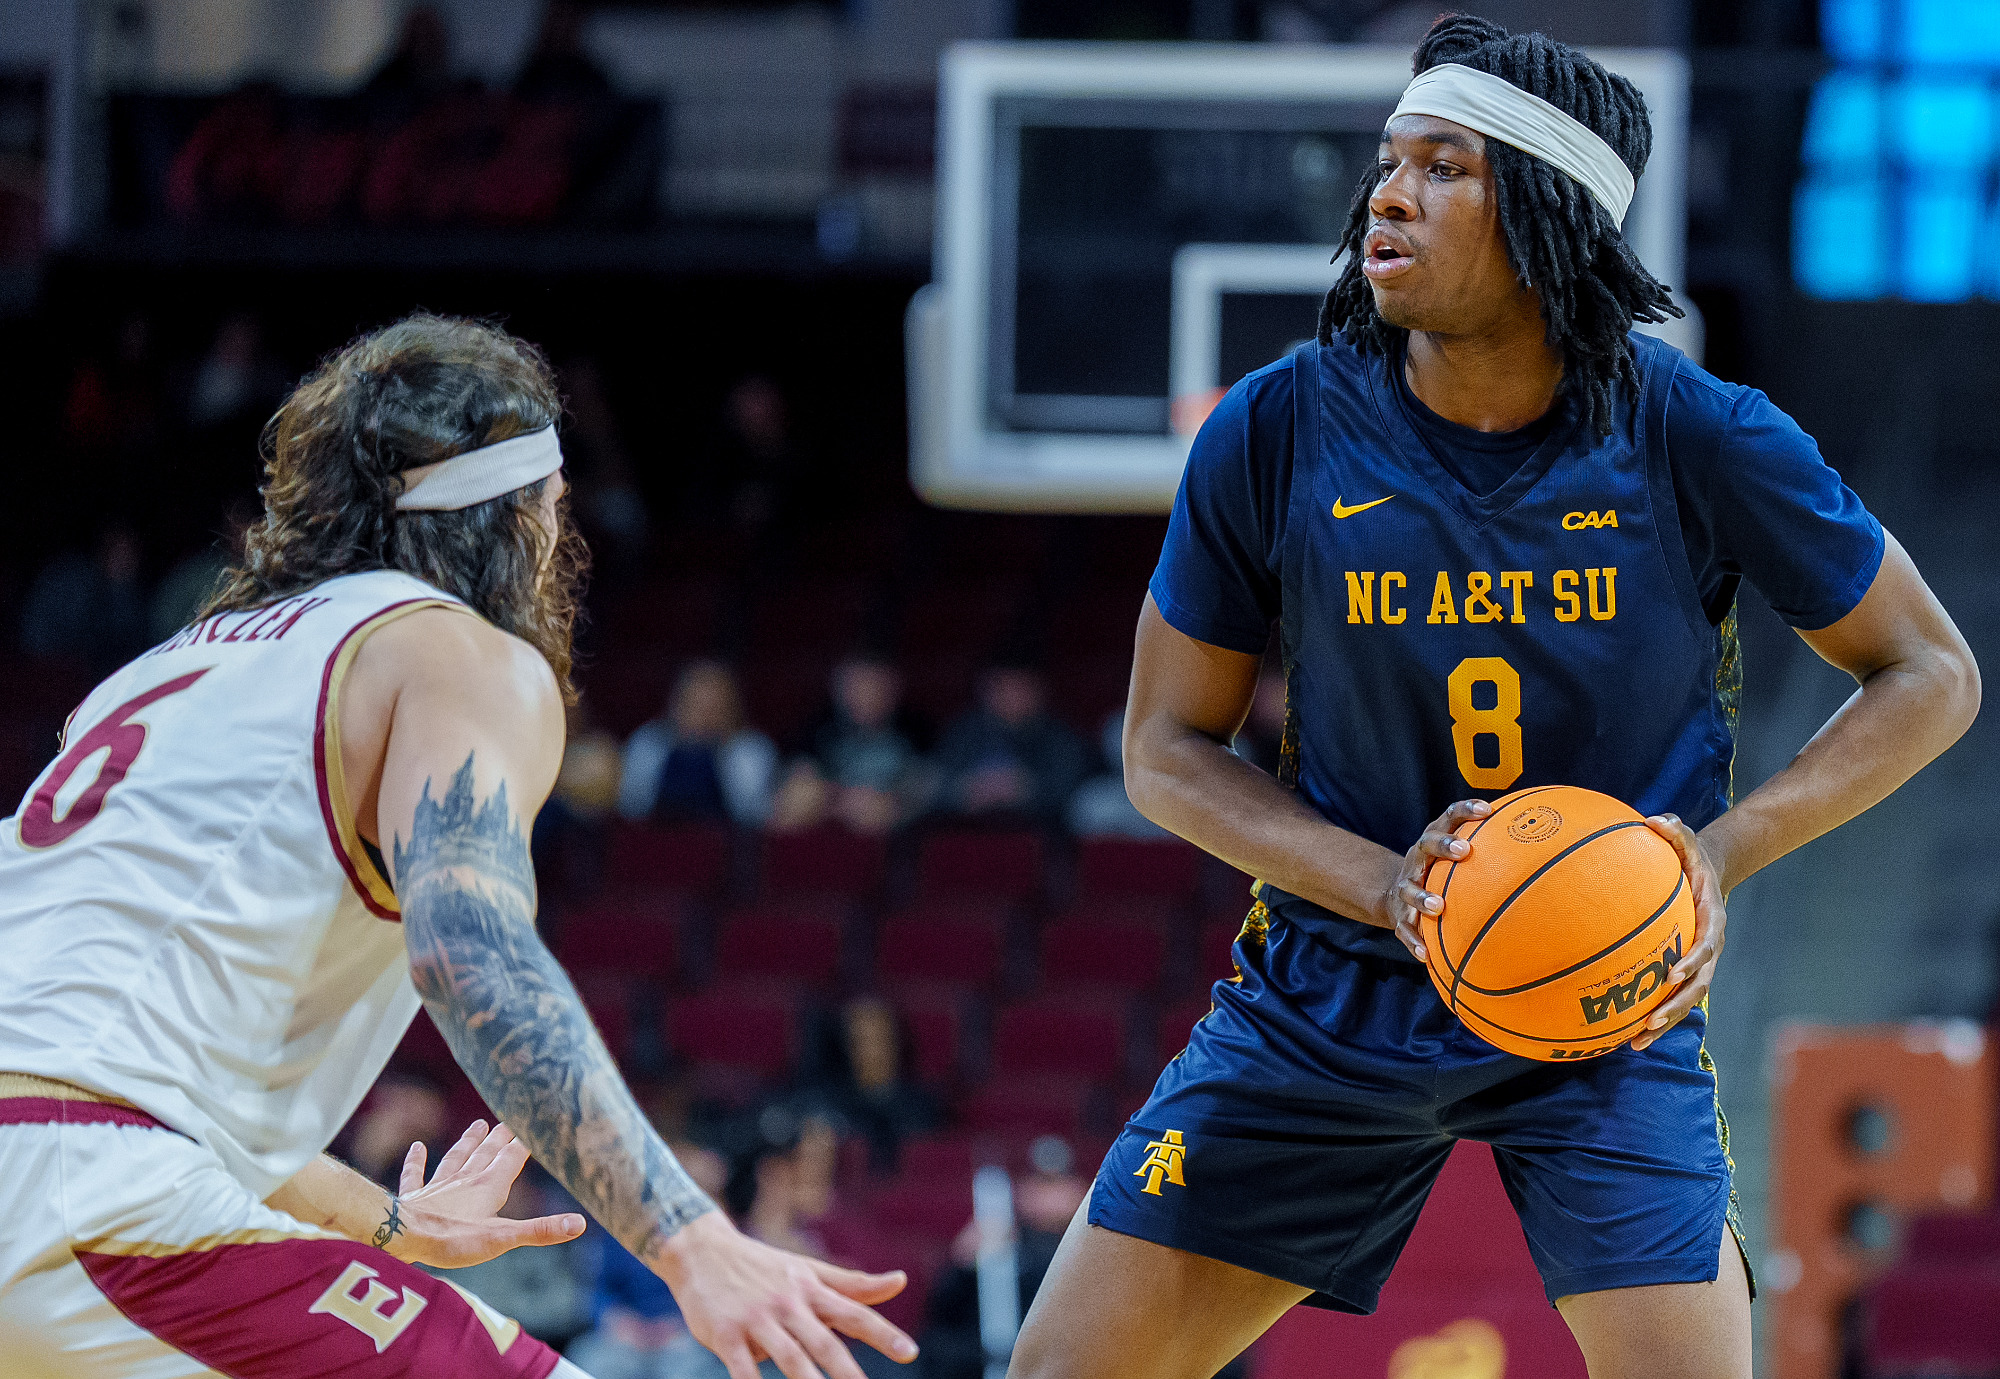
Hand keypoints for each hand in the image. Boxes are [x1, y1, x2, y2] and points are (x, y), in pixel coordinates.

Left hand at [385, 1119, 585, 1268]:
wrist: (404, 1236)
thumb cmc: (453, 1239)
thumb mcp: (502, 1238)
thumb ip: (540, 1230)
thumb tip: (578, 1223)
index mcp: (489, 1188)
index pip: (511, 1159)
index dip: (524, 1144)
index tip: (534, 1126)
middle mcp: (465, 1181)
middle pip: (486, 1154)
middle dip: (500, 1138)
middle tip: (509, 1121)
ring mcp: (438, 1187)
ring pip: (456, 1158)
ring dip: (468, 1142)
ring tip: (478, 1123)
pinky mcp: (414, 1197)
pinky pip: (416, 1174)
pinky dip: (416, 1160)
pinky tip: (417, 1147)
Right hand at [654, 1211, 918, 1378]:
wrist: (701, 1250)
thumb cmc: (762, 1267)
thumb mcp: (808, 1271)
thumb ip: (853, 1284)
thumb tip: (901, 1280)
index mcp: (811, 1290)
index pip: (854, 1313)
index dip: (883, 1333)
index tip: (910, 1353)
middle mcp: (788, 1303)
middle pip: (824, 1343)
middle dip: (848, 1373)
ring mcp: (756, 1319)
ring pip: (789, 1358)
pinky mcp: (725, 1335)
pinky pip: (742, 1370)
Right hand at [1381, 799, 1491, 961]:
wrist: (1392, 895)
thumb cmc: (1439, 874)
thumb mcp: (1455, 858)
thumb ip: (1489, 853)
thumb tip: (1544, 856)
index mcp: (1433, 841)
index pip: (1449, 818)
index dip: (1465, 811)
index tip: (1487, 810)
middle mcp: (1417, 860)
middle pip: (1426, 845)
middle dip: (1443, 846)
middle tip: (1463, 851)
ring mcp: (1405, 887)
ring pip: (1409, 889)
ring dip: (1422, 896)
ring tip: (1438, 906)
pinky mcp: (1399, 916)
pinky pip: (1405, 930)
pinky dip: (1414, 941)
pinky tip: (1427, 955)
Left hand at [1631, 814, 1726, 1051]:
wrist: (1706, 875)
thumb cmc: (1691, 858)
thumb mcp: (1688, 840)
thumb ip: (1675, 830)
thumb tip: (1656, 818)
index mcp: (1711, 922)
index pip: (1706, 946)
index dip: (1692, 962)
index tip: (1672, 974)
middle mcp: (1707, 950)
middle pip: (1697, 987)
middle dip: (1675, 1008)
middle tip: (1650, 1023)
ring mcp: (1696, 964)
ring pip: (1683, 1001)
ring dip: (1662, 1024)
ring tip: (1634, 1044)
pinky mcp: (1680, 971)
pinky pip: (1667, 997)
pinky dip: (1649, 1016)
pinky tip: (1620, 1033)